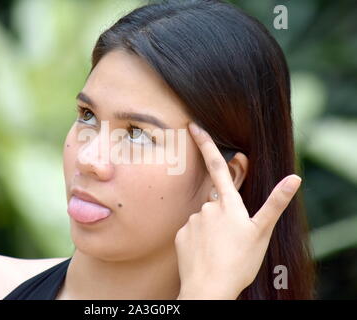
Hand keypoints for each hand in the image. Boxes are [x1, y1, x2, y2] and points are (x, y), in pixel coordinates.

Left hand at [175, 122, 301, 299]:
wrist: (209, 288)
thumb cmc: (239, 261)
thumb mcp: (262, 231)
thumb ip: (275, 203)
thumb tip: (294, 178)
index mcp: (228, 204)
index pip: (217, 167)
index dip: (206, 145)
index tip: (194, 126)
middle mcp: (207, 207)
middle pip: (215, 204)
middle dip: (222, 217)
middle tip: (229, 242)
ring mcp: (192, 221)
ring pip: (204, 220)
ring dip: (211, 230)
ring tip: (219, 250)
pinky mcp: (181, 235)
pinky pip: (191, 233)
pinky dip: (199, 240)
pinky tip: (205, 253)